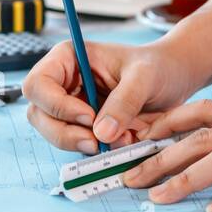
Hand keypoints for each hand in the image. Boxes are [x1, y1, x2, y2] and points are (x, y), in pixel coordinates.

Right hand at [22, 36, 206, 152]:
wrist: (174, 79)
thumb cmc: (157, 66)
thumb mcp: (144, 76)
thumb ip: (124, 101)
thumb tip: (102, 133)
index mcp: (67, 60)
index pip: (38, 84)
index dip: (56, 105)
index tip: (88, 116)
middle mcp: (63, 84)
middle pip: (39, 115)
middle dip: (65, 133)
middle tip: (96, 142)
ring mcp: (72, 108)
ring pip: (55, 135)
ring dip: (83, 144)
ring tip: (122, 138)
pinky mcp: (85, 129)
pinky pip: (79, 146)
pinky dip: (99, 151)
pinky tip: (125, 140)